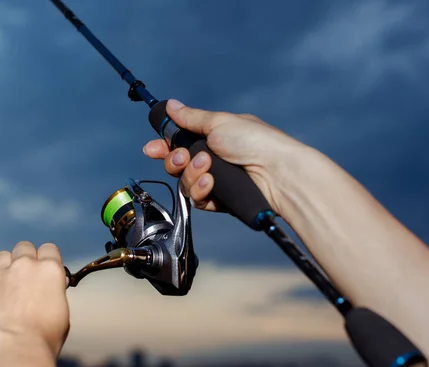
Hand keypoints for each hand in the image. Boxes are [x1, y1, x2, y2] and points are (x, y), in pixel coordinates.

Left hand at [0, 241, 69, 362]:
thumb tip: (53, 288)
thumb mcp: (61, 314)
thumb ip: (54, 295)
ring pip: (1, 256)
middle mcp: (24, 267)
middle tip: (28, 275)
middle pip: (23, 247)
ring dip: (6, 265)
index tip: (48, 270)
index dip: (48, 259)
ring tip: (9, 284)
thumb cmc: (43, 338)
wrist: (12, 350)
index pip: (49, 249)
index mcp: (49, 270)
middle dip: (26, 257)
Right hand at [143, 99, 308, 212]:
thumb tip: (171, 104)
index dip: (163, 147)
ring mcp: (217, 181)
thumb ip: (191, 118)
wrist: (277, 173)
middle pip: (178, 165)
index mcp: (212, 137)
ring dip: (191, 175)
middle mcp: (213, 159)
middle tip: (182, 158)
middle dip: (174, 161)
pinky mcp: (221, 200)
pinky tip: (211, 184)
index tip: (151, 149)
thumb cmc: (255, 142)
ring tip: (208, 169)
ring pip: (186, 183)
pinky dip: (201, 191)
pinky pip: (198, 199)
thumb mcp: (219, 122)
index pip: (180, 142)